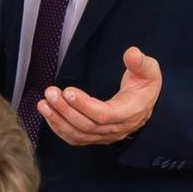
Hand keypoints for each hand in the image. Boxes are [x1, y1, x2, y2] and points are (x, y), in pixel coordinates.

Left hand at [39, 47, 162, 146]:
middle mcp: (117, 128)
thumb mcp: (149, 71)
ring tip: (43, 104)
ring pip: (79, 134)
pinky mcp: (96, 137)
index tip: (68, 92)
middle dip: (65, 110)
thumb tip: (132, 53)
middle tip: (50, 93)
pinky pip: (76, 138)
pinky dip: (60, 129)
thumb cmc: (145, 86)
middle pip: (87, 125)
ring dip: (58, 120)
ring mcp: (106, 135)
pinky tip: (48, 115)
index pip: (104, 114)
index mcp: (129, 112)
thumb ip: (140, 63)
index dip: (85, 105)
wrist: (147, 104)